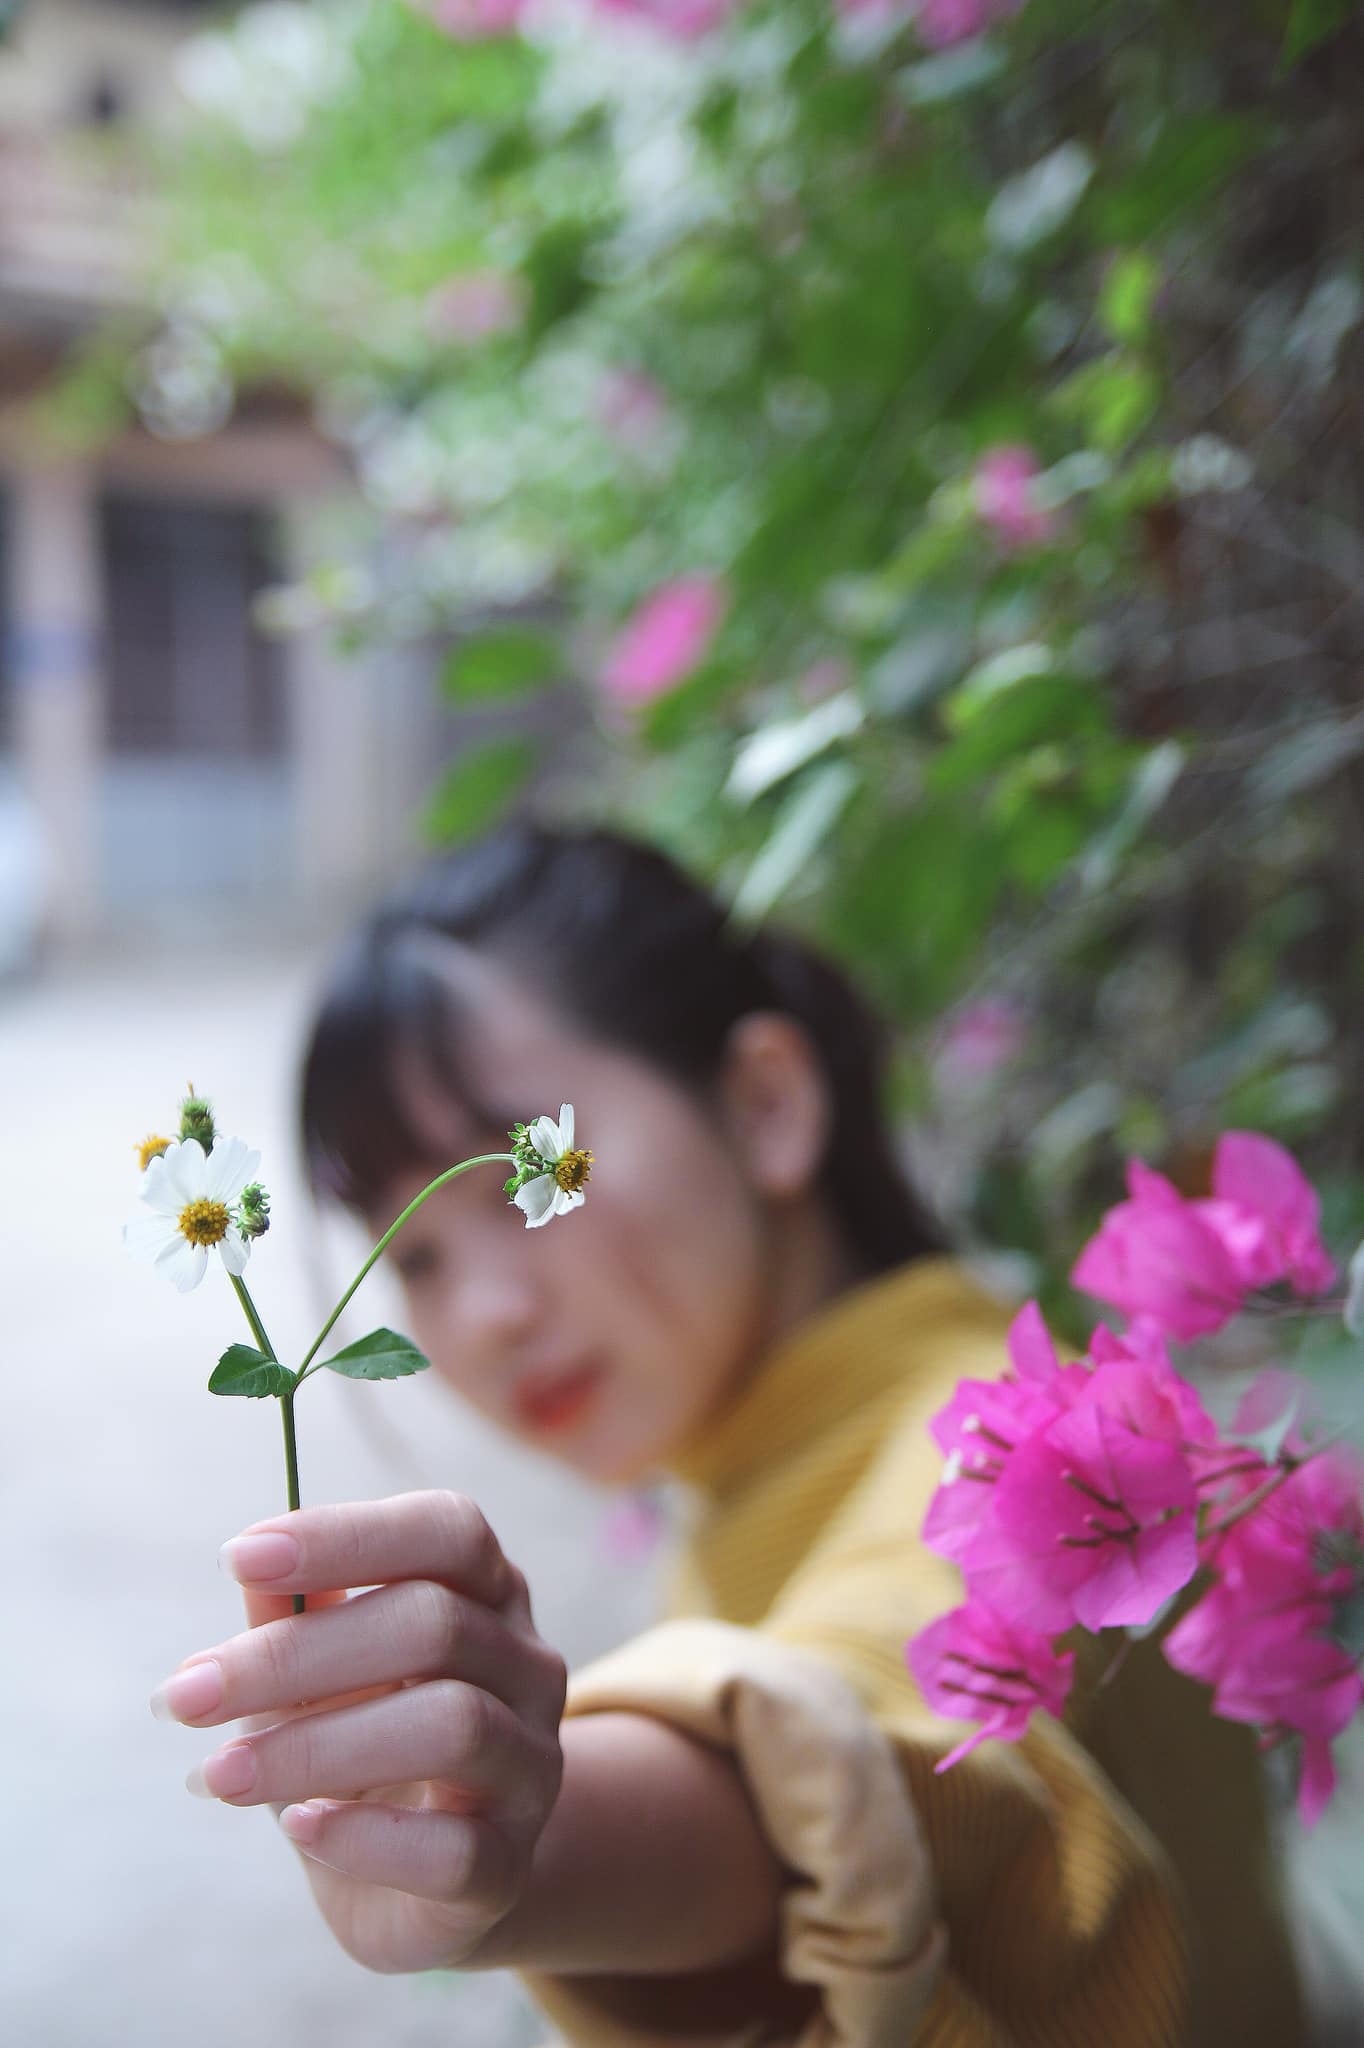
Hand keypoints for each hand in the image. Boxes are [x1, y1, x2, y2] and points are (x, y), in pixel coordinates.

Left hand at [153, 1491, 566, 1974]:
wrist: (426, 1882)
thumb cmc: (364, 1744)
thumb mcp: (320, 1676)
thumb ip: (296, 1618)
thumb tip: (251, 1571)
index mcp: (489, 1593)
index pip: (446, 1531)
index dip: (347, 1535)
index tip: (235, 1557)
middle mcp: (528, 1665)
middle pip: (436, 1624)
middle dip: (296, 1657)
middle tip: (188, 1695)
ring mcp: (532, 1764)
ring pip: (454, 1725)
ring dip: (315, 1747)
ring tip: (219, 1772)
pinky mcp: (509, 1864)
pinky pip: (454, 1847)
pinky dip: (364, 1836)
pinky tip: (298, 1828)